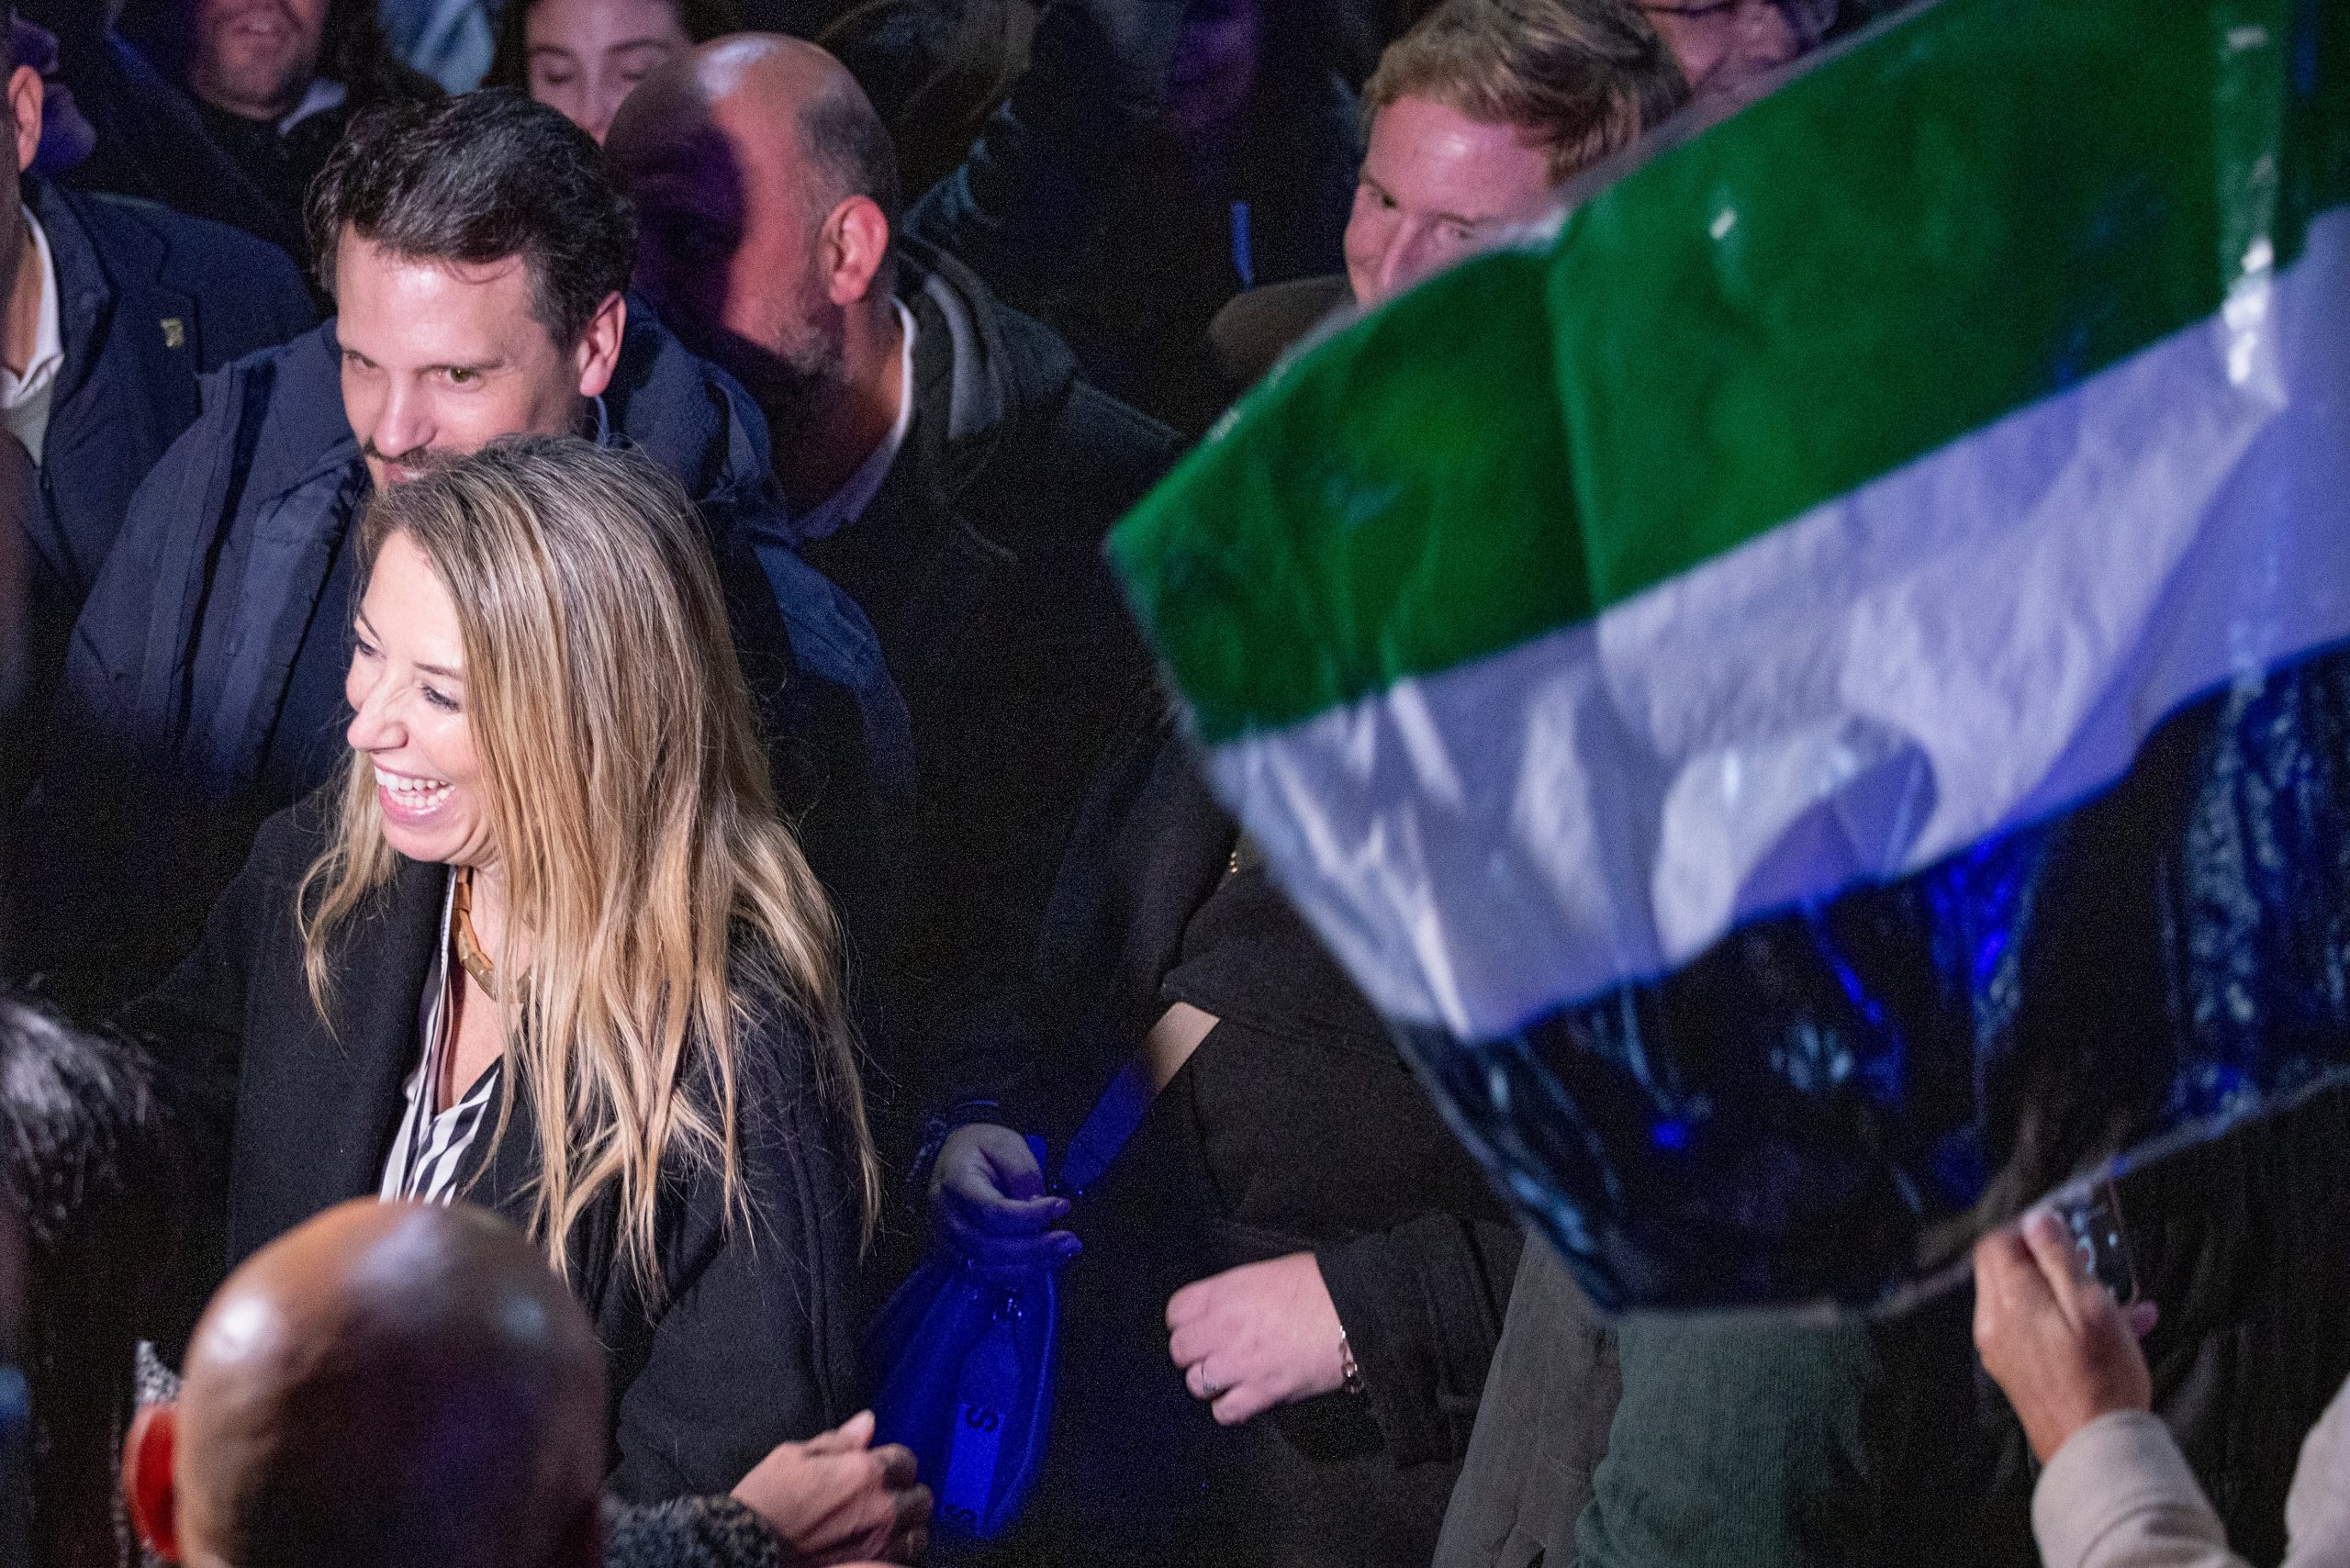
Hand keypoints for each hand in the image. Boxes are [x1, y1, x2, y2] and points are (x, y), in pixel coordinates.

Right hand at [731, 1410, 931, 1565]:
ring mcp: (877, 1543)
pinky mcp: (870, 1566)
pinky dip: (899, 1550)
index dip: (893, 1462)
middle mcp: (879, 1508)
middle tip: (887, 1496)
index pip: (906, 1460)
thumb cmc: (766, 1497)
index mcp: (864, 1472)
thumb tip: (867, 1422)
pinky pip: (905, 1558)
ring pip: (918, 1531)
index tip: (879, 1468)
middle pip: (920, 1497)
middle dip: (906, 1493)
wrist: (745, 1544)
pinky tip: (883, 1546)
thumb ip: (840, 1441)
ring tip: (889, 1523)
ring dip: (907, 1524)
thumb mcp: (796, 1455)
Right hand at [927, 1122, 1078, 1281]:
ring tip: (1064, 1252)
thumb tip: (1038, 1205)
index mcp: (954, 1181)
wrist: (952, 1159)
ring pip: (987, 1268)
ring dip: (1030, 1266)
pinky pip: (986, 1276)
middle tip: (1071, 1241)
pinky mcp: (955, 1257)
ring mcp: (945, 1241)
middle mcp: (945, 1217)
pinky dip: (1018, 1274)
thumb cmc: (981, 1148)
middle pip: (988, 1247)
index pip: (991, 1211)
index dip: (1029, 1216)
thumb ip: (1022, 1172)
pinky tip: (1044, 1262)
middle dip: (1035, 1248)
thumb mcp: (1005, 1143)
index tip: (1062, 1205)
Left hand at [1166, 1252, 1347, 1425]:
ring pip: (1196, 1383)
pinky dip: (1230, 1408)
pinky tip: (1242, 1397)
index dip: (1185, 1321)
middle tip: (1211, 1352)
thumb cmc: (1320, 1286)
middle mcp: (1225, 1327)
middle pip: (1180, 1350)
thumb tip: (1220, 1309)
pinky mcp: (1262, 1392)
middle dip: (1192, 1353)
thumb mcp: (1266, 1273)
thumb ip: (1234, 1293)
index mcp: (1226, 1292)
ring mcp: (1241, 1362)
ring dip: (1209, 1381)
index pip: (1175, 1312)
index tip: (1196, 1326)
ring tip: (1228, 1376)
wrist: (1356, 1311)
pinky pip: (1224, 1412)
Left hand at [1973, 1209, 2158, 1464]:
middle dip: (2048, 1260)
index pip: (1996, 1245)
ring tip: (2118, 1299)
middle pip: (2007, 1272)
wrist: (2096, 1450)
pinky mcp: (2020, 1374)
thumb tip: (2036, 1220)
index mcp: (2008, 1301)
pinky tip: (2121, 1330)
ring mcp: (2004, 1352)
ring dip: (2070, 1293)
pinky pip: (2039, 1334)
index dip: (2027, 1229)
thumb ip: (2059, 1259)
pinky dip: (2071, 1324)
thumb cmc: (2100, 1376)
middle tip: (2089, 1262)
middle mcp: (1995, 1324)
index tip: (2062, 1229)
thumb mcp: (2090, 1304)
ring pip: (2030, 1304)